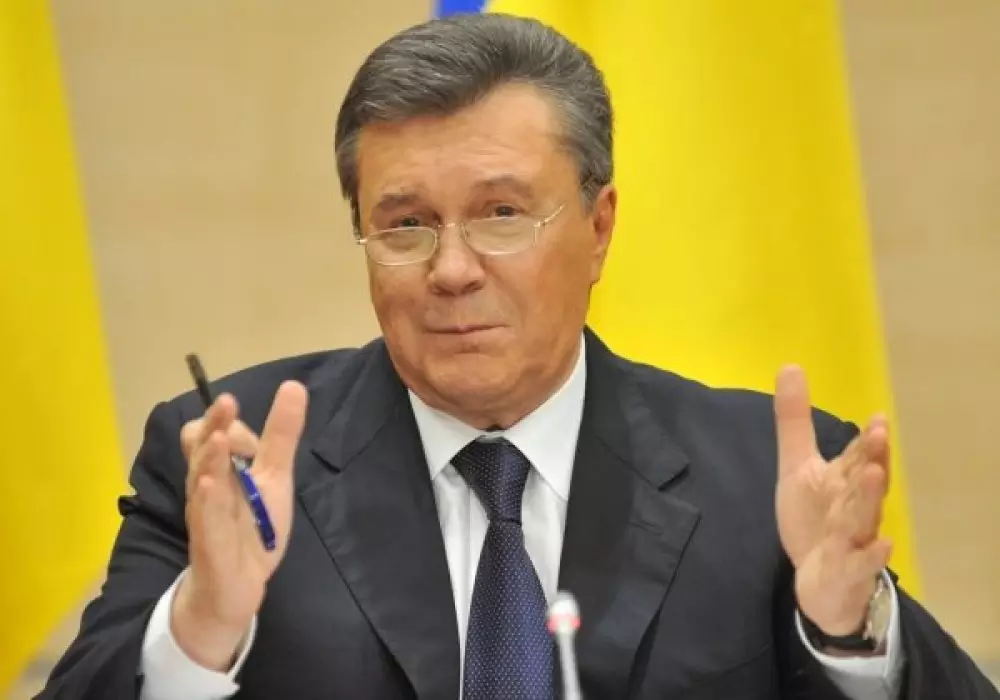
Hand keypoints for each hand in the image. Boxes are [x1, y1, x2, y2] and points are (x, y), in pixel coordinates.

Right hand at [171, 381, 307, 670]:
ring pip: (200, 479)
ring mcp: (206, 512)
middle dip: (214, 424)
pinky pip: (203, 518)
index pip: (215, 433)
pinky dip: (206, 500)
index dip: (229, 423)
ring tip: (218, 439)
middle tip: (228, 402)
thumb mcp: (275, 477)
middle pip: (202, 447)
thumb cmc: (254, 527)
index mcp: (223, 468)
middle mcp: (208, 485)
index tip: (250, 431)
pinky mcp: (208, 541)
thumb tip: (294, 385)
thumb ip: (281, 436)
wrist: (238, 586)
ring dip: (208, 458)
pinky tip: (209, 484)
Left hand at [774, 366, 891, 637]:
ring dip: (869, 496)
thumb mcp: (798, 468)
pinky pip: (862, 562)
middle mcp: (854, 505)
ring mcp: (854, 538)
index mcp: (844, 480)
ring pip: (863, 515)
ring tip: (875, 473)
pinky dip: (873, 554)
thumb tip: (790, 366)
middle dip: (871, 456)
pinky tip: (884, 544)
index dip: (865, 439)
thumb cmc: (815, 518)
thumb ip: (794, 422)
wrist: (820, 581)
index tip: (877, 417)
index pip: (856, 456)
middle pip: (863, 480)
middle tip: (879, 433)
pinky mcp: (848, 569)